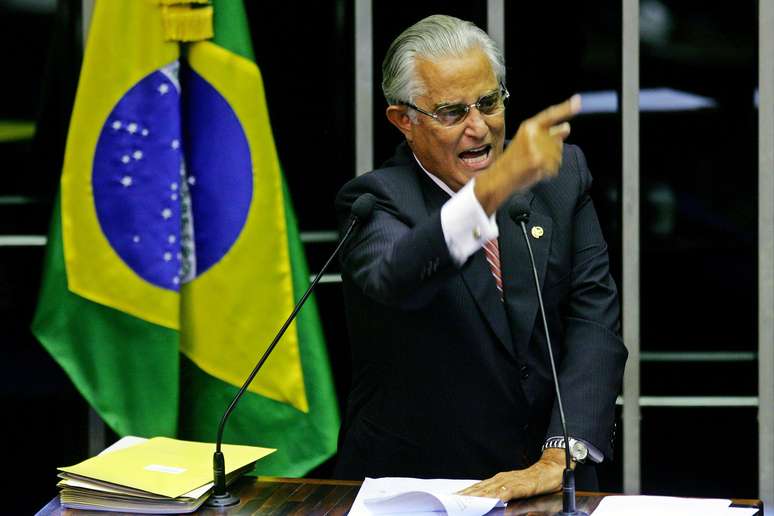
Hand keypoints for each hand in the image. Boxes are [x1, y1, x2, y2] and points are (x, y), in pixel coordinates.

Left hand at [457, 448, 567, 501]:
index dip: (464, 494)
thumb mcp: (514, 491)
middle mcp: (500, 479)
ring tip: (461, 503)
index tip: (452, 499)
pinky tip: (486, 502)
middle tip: (450, 502)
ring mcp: (508, 482)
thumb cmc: (533, 483)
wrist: (550, 470)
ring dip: (474, 498)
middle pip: (478, 490)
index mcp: (497, 481)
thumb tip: (491, 505)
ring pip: (487, 491)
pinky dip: (494, 498)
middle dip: (464, 497)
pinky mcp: (519, 486)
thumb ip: (501, 497)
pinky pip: (504, 493)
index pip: (477, 489)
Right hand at [475, 95, 580, 214]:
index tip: (578, 101)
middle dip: (552, 150)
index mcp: (529, 126)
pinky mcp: (539, 160)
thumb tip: (567, 127)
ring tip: (534, 164)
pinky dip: (549, 172)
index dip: (566, 108)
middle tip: (535, 157)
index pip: (551, 115)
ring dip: (551, 162)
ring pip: (559, 154)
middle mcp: (533, 133)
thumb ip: (547, 133)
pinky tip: (536, 171)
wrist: (499, 178)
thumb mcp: (528, 141)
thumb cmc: (513, 160)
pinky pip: (555, 166)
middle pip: (559, 140)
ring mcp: (537, 147)